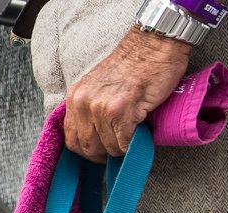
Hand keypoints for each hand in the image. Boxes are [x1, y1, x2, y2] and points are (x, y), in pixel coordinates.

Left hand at [63, 29, 191, 161]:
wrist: (155, 43)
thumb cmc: (133, 64)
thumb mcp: (98, 85)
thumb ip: (90, 109)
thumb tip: (93, 138)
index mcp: (75, 97)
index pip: (71, 139)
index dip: (86, 150)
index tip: (100, 152)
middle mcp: (83, 103)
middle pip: (87, 147)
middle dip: (103, 154)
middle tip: (118, 149)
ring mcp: (101, 108)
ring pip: (106, 148)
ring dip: (120, 149)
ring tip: (131, 137)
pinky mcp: (121, 111)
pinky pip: (123, 143)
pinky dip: (132, 146)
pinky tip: (139, 135)